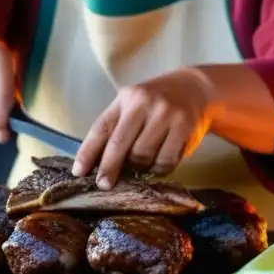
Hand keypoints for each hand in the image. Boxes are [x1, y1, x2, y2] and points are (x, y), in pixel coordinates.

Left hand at [72, 69, 215, 188]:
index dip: (87, 152)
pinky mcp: (184, 127)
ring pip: (142, 155)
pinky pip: (165, 161)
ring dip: (139, 167)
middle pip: (120, 144)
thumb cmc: (156, 103)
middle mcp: (144, 103)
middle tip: (103, 184)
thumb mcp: (134, 105)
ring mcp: (165, 114)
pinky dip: (159, 169)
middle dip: (109, 168)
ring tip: (142, 164)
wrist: (195, 89)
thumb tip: (97, 163)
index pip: (101, 128)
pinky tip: (159, 163)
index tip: (78, 172)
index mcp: (126, 98)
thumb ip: (117, 128)